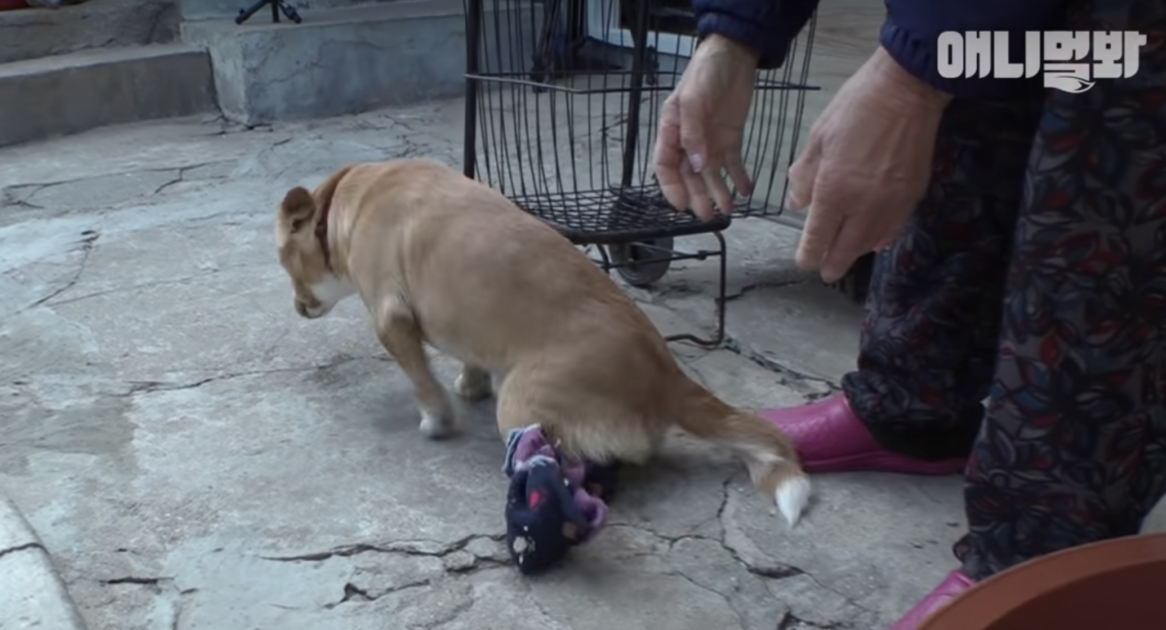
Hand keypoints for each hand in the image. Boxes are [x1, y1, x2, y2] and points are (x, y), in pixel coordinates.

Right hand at [654, 34, 758, 220]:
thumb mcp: (693, 100)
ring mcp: (709, 141)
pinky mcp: (730, 138)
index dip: (672, 188)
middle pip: (690, 176)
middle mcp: (689, 141)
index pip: (666, 166)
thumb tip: (696, 164)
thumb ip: (692, 133)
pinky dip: (739, 177)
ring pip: (711, 174)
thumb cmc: (704, 72)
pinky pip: (733, 163)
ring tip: (728, 208)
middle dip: (698, 196)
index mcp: (671, 131)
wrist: (733, 56)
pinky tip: (745, 190)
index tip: (682, 206)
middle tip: (709, 215)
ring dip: (718, 191)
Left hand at [788, 46, 951, 282]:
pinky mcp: (913, 194)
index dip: (808, 255)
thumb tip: (796, 203)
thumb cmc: (856, 107)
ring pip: (871, 244)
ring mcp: (892, 203)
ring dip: (856, 252)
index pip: (817, 239)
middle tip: (825, 271)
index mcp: (834, 190)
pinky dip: (881, 238)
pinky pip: (894, 228)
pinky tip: (875, 240)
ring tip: (845, 253)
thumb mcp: (818, 138)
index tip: (804, 261)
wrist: (907, 89)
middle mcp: (864, 205)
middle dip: (832, 265)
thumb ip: (805, 176)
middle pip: (846, 251)